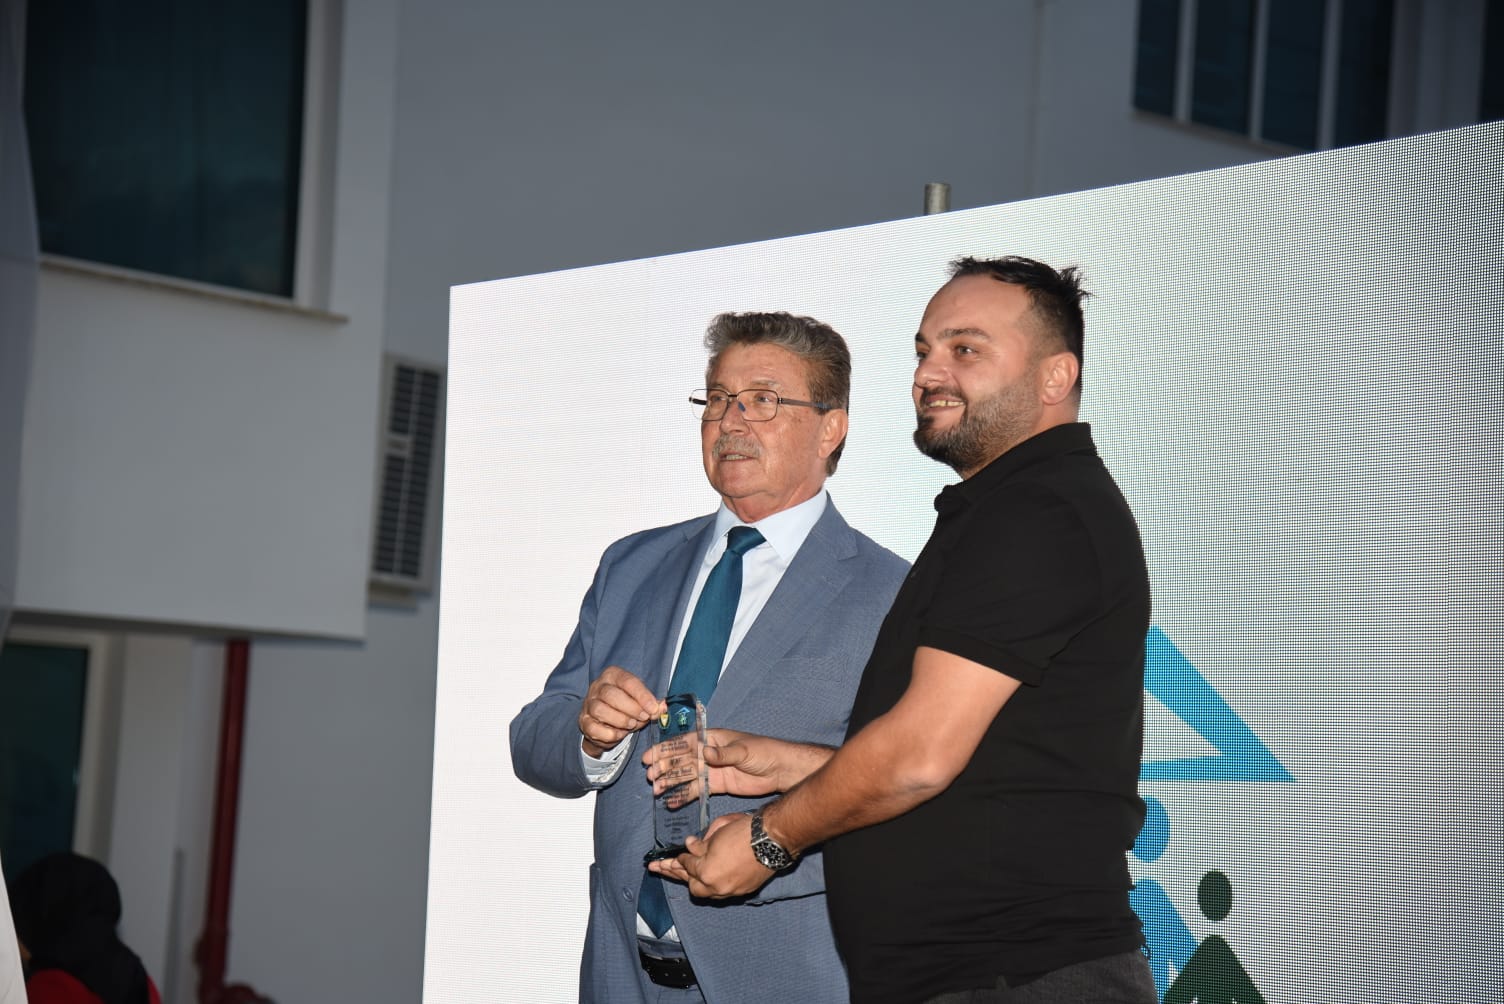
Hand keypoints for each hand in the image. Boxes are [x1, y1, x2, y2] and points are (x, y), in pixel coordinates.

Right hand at [578, 666, 661, 757]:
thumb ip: (652, 704)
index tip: (653, 708)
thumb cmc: (625, 706)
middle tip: (643, 718)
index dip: (642, 695)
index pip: (627, 681)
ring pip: (600, 710)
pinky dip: (610, 734)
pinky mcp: (584, 721)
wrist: (605, 722)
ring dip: (620, 720)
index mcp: (612, 675)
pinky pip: (594, 728)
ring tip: (632, 725)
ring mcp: (588, 704)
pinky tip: (619, 734)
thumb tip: (663, 707)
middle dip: (631, 708)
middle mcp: (597, 687)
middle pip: (611, 695)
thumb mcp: (640, 701)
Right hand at [643, 730, 826, 798]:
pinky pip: (696, 790)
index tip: (650, 757)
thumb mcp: (744, 750)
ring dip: (670, 782)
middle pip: (681, 760)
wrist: (780, 771)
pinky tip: (671, 801)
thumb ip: (724, 753)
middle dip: (664, 767)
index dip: (666, 749)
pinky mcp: (716, 785)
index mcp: (712, 739)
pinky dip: (683, 795)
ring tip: (656, 790)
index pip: (684, 743)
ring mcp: (711, 770)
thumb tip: (704, 751)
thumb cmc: (764, 752)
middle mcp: (708, 753)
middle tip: (650, 776)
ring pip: (686, 776)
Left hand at [647, 812, 774, 897]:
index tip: (677, 853)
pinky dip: (712, 885)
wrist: (773, 839)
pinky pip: (721, 892)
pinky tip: (707, 879)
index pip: (687, 865)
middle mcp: (716, 887)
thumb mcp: (717, 831)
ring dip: (694, 883)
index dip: (680, 857)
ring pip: (706, 893)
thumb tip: (690, 845)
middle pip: (692, 885)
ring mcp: (730, 892)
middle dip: (679, 875)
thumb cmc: (744, 830)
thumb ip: (701, 843)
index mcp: (706, 871)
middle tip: (662, 868)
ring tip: (679, 876)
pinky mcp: (742, 891)